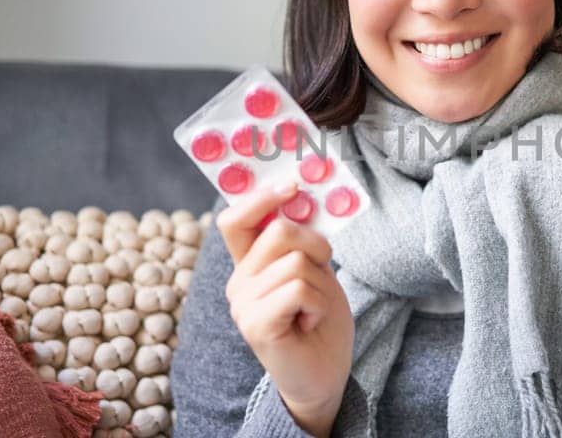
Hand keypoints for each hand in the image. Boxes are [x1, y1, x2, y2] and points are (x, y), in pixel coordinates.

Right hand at [218, 181, 353, 435]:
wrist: (324, 375)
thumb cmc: (320, 321)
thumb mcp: (315, 272)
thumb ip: (302, 242)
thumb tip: (301, 198)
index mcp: (249, 265)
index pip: (237, 220)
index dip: (260, 197)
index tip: (290, 185)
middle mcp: (238, 282)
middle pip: (279, 231)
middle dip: (316, 247)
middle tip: (321, 276)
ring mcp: (243, 304)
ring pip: (295, 261)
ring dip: (321, 285)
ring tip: (313, 309)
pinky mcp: (255, 324)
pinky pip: (298, 288)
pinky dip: (318, 304)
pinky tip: (310, 322)